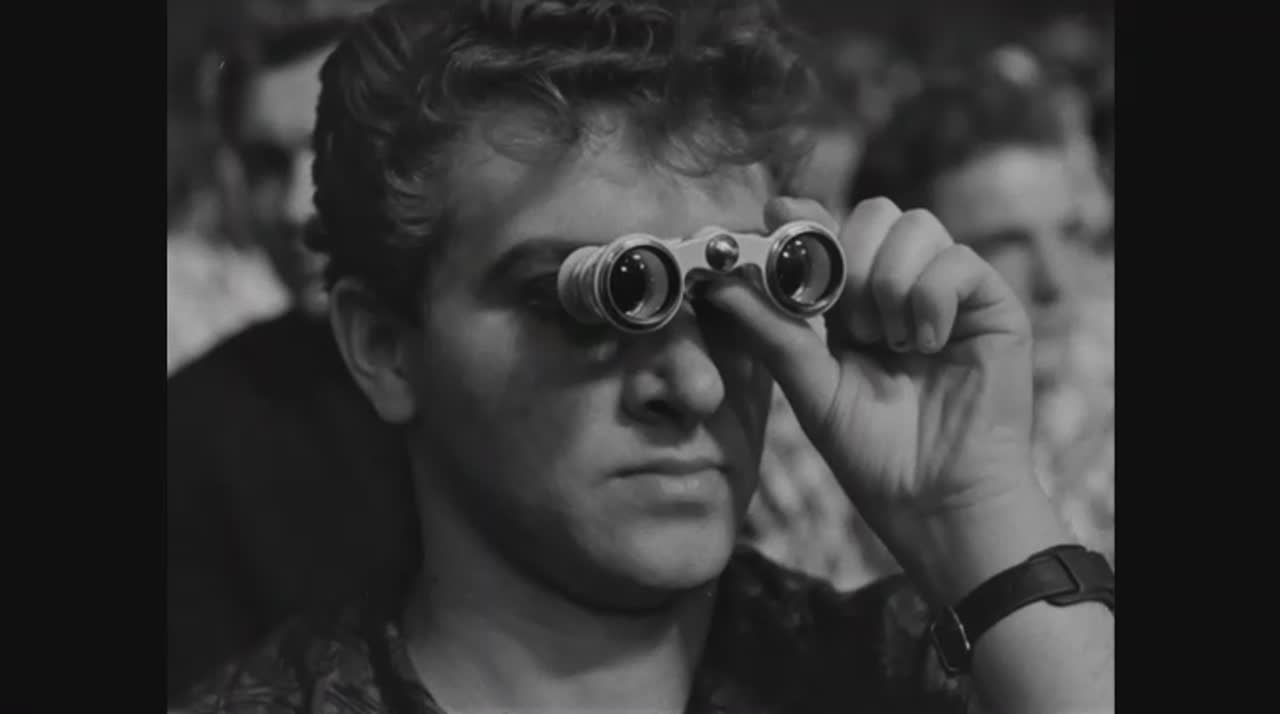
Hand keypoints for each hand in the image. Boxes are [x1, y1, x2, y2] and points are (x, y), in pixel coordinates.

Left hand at [707, 197, 1038, 570]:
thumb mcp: (810, 387)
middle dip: (852, 258)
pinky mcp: (991, 305)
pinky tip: (926, 344)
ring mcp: (948, 292)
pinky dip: (931, 297)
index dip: (803, 217)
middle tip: (851, 325)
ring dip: (890, 283)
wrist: (934, 502)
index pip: (832, 231)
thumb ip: (770, 330)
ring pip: (915, 226)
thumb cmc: (874, 455)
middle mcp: (903, 287)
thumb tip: (718, 282)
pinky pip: (957, 260)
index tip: (773, 214)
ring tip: (892, 344)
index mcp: (855, 304)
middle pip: (875, 212)